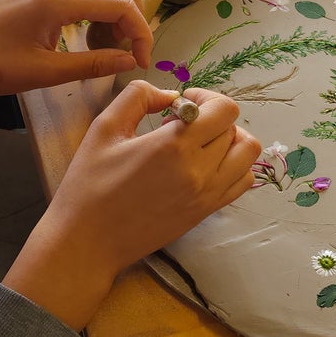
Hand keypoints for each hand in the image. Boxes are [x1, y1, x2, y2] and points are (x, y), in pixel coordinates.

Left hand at [0, 0, 153, 96]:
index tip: (140, 61)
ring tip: (104, 26)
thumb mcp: (42, 74)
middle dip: (133, 5)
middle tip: (123, 41)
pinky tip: (83, 12)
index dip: (140, 34)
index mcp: (57, 2)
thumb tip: (131, 60)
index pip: (120, 6)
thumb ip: (92, 64)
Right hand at [4, 81, 259, 328]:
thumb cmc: (89, 185)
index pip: (225, 109)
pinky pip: (243, 181)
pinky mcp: (207, 211)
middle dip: (212, 117)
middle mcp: (199, 170)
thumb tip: (170, 94)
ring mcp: (208, 194)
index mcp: (173, 146)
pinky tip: (205, 165)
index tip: (183, 104)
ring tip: (201, 142)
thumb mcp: (104, 128)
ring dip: (230, 140)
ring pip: (247, 154)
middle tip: (184, 124)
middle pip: (235, 128)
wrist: (88, 242)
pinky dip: (234, 166)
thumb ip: (138, 97)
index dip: (207, 97)